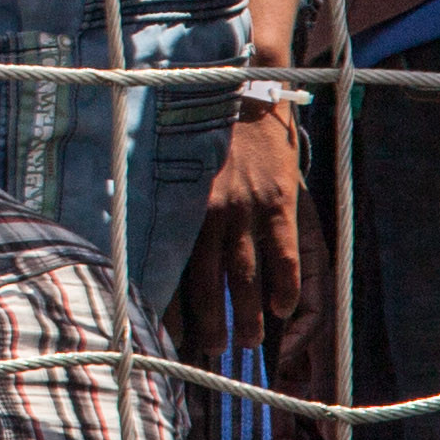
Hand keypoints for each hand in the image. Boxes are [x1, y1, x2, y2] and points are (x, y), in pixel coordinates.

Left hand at [191, 91, 304, 347]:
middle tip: (214, 351)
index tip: (167, 340)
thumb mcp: (182, 171)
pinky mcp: (277, 198)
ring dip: (247, 316)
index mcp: (180, 209)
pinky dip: (284, 285)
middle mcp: (208, 213)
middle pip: (207, 285)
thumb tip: (155, 255)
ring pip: (244, 276)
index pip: (172, 272)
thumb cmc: (208, 134)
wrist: (242, 87)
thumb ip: (174, 211)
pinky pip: (282, 252)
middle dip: (210, 325)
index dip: (172, 310)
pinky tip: (284, 310)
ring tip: (251, 343)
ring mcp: (244, 206)